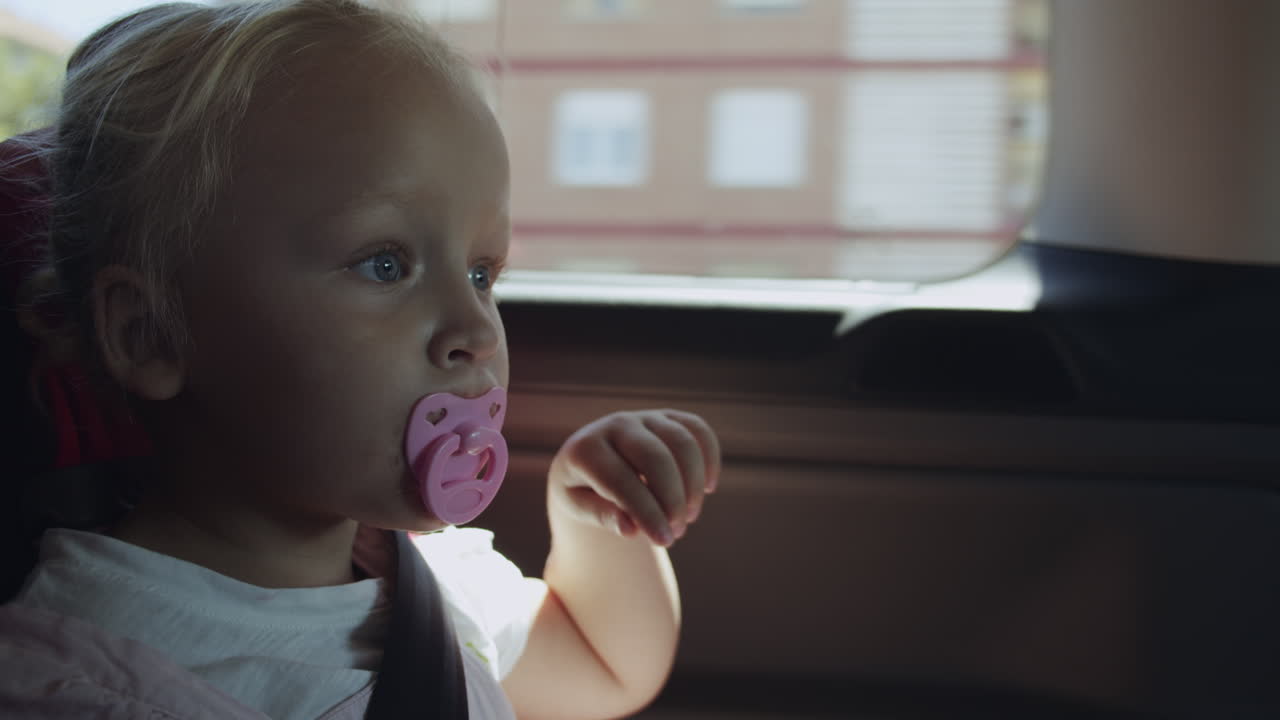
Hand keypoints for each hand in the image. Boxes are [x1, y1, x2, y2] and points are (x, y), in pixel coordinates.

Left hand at [548, 410, 720, 546]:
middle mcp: (615, 424)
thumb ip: (602, 517)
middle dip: (673, 499)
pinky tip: (709, 488)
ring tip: (688, 518)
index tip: (664, 540)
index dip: (647, 512)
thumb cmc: (583, 492)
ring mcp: (644, 417)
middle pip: (656, 458)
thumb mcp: (579, 508)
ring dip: (693, 485)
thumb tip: (631, 528)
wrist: (588, 465)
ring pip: (682, 442)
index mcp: (586, 449)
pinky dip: (710, 458)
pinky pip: (698, 429)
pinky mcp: (667, 416)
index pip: (621, 480)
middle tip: (677, 532)